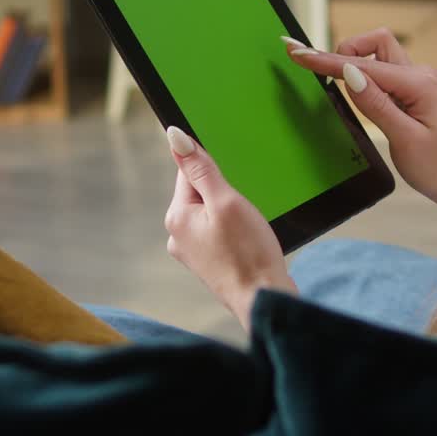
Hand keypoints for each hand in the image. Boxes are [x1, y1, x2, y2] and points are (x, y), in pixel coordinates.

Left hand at [163, 126, 296, 331]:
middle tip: (243, 216)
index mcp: (176, 217)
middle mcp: (177, 235)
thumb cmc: (248, 253)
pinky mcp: (208, 263)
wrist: (262, 299)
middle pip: (201, 193)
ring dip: (231, 215)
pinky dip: (234, 232)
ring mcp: (192, 252)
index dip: (215, 173)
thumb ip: (200, 168)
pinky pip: (218, 233)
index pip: (189, 172)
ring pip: (212, 214)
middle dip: (225, 196)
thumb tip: (173, 136)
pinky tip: (246, 244)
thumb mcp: (226, 201)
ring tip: (246, 233)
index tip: (232, 192)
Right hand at [285, 30, 436, 220]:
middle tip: (321, 73)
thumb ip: (376, 105)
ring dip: (355, 62)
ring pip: (377, 53)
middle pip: (375, 42)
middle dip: (345, 52)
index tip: (298, 53)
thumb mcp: (404, 140)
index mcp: (419, 85)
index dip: (328, 61)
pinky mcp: (411, 89)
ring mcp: (416, 80)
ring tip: (337, 84)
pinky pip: (381, 71)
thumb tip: (349, 74)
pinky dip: (362, 75)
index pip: (364, 66)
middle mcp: (419, 75)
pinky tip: (353, 90)